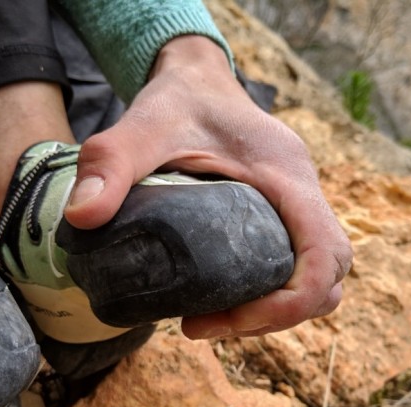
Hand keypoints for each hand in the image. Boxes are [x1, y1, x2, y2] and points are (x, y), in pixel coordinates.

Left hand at [64, 36, 351, 338]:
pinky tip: (220, 300)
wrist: (199, 79)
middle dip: (276, 316)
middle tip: (208, 322)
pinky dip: (269, 297)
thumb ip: (110, 162)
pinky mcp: (287, 219)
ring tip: (208, 319)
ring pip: (320, 283)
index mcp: (288, 176)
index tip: (231, 316)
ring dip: (273, 314)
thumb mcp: (143, 124)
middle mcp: (306, 196)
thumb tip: (81, 218)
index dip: (290, 304)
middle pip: (329, 281)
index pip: (325, 257)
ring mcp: (300, 210)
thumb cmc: (179, 100)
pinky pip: (298, 270)